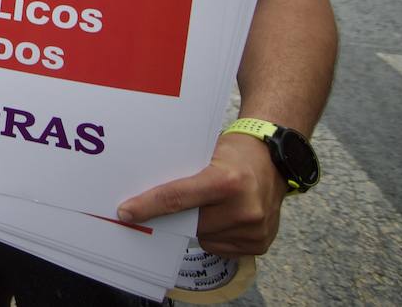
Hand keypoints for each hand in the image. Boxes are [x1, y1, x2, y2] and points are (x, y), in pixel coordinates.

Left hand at [117, 132, 287, 256]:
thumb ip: (182, 174)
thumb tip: (143, 191)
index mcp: (226, 181)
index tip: (126, 213)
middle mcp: (243, 207)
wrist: (275, 161)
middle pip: (189, 222)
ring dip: (199, 225)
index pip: (176, 198)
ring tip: (213, 205)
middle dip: (176, 216)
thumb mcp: (207, 153)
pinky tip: (224, 217)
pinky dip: (215, 234)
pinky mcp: (260, 243)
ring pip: (204, 237)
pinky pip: (220, 246)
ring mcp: (254, 229)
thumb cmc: (235, 153)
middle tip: (171, 205)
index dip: (147, 206)